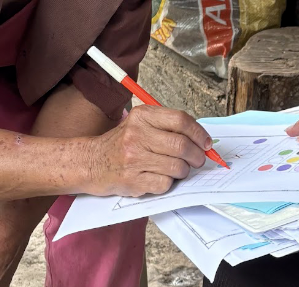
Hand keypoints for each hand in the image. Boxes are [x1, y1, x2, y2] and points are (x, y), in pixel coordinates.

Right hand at [87, 105, 210, 196]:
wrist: (92, 162)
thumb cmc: (122, 143)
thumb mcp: (140, 124)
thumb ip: (167, 127)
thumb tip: (201, 139)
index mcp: (142, 116)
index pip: (181, 120)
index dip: (199, 133)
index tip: (206, 143)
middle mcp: (137, 134)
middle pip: (182, 145)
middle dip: (197, 156)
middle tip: (197, 160)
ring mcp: (134, 158)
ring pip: (177, 167)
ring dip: (183, 171)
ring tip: (175, 169)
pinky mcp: (133, 180)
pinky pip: (165, 184)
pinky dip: (168, 183)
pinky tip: (159, 177)